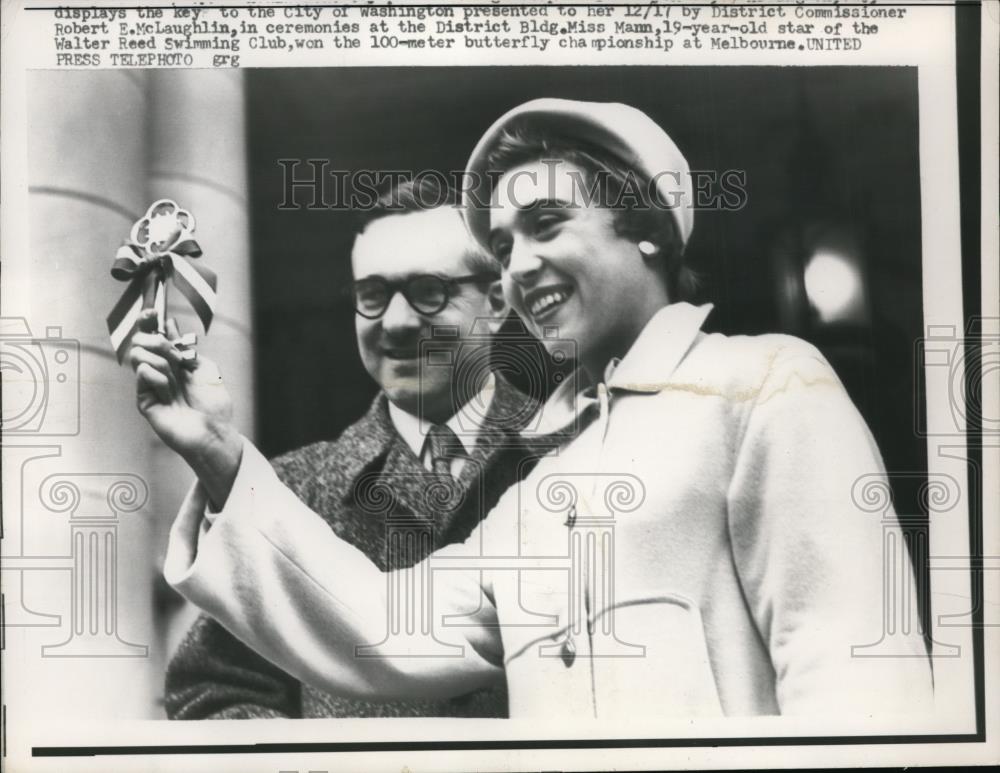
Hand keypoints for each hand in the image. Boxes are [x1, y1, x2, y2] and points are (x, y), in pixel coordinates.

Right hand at [129, 309, 240, 505]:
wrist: (214, 431)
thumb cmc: (214, 405)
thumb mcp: (205, 368)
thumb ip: (185, 348)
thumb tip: (169, 325)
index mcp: (173, 362)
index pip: (153, 336)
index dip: (148, 322)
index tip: (151, 313)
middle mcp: (159, 371)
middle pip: (141, 341)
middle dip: (158, 342)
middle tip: (176, 358)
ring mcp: (150, 385)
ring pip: (139, 355)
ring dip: (162, 361)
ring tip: (176, 379)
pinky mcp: (144, 400)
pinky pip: (143, 374)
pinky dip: (160, 378)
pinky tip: (170, 392)